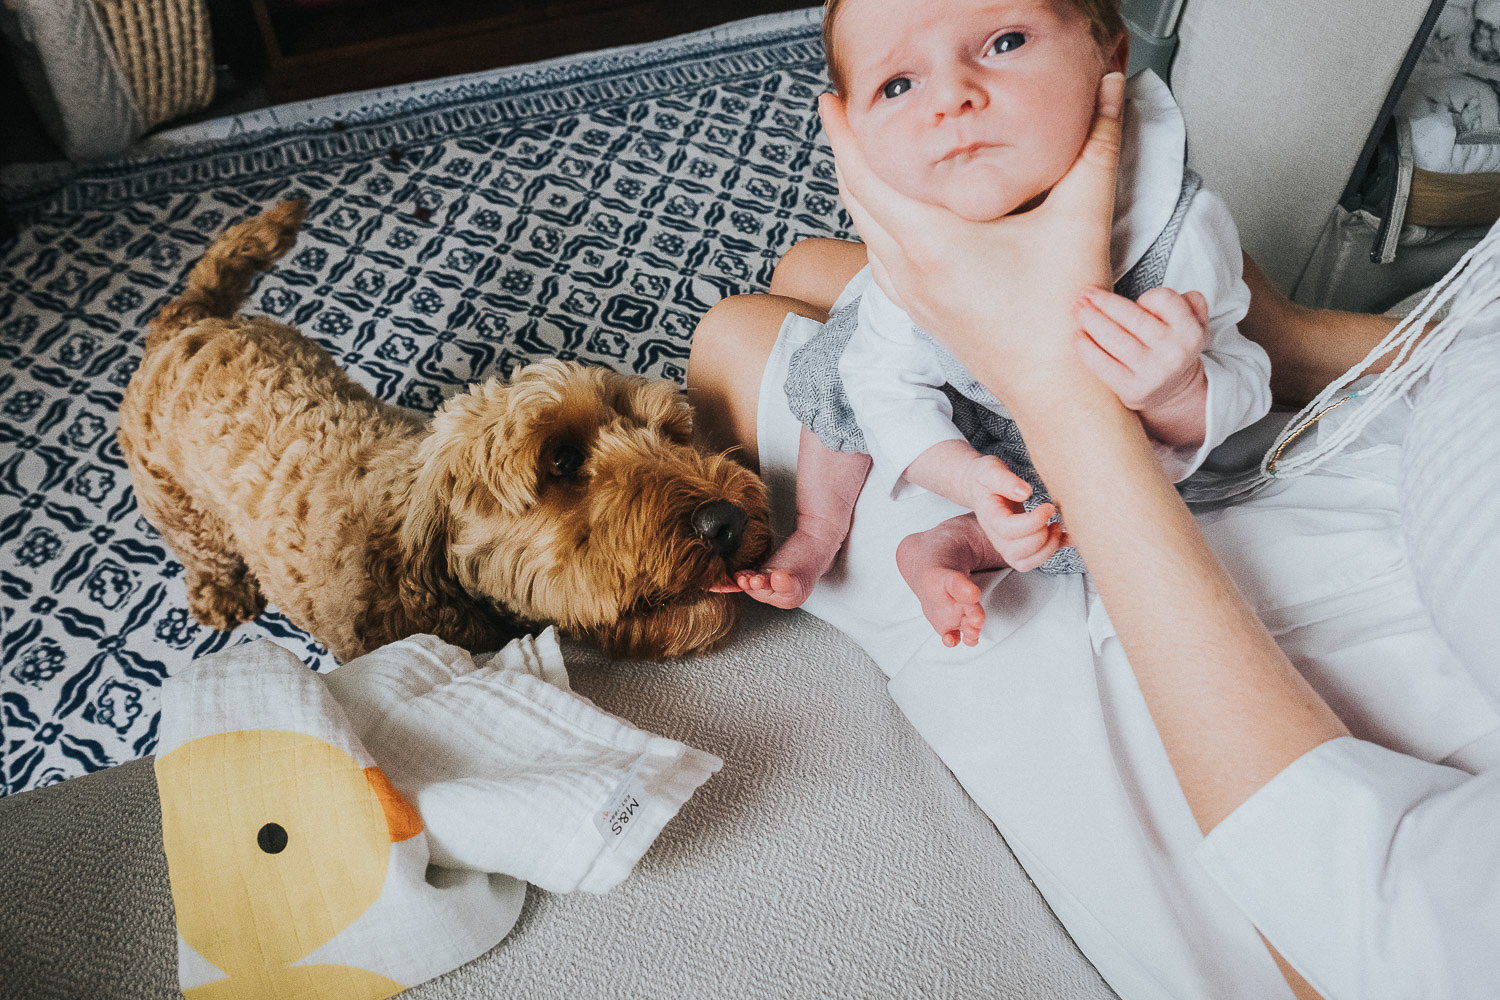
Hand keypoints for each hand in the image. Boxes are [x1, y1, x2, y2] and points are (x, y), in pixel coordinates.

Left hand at [818, 73, 1125, 405]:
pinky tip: (891, 216)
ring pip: (865, 232)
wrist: (1056, 386)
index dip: (845, 133)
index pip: (868, 175)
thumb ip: (1097, 143)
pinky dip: (875, 228)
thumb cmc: (1066, 310)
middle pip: (856, 200)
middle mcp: (909, 269)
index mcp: (932, 242)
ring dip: (860, 191)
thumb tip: (1111, 84)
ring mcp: (911, 294)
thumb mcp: (1083, 216)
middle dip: (846, 153)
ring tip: (867, 155)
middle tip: (846, 114)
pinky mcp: (921, 312)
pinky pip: (880, 260)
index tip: (831, 99)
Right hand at [959, 456, 1066, 572]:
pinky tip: (1065, 535)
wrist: (980, 488)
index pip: (1008, 530)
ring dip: (1048, 549)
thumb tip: (1025, 492)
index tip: (1048, 507)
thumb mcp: (991, 470)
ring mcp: (1006, 545)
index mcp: (990, 517)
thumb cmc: (986, 478)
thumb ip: (1005, 480)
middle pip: (1017, 552)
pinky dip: (1054, 550)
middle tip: (1052, 517)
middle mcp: (996, 537)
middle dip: (1041, 537)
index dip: (1032, 522)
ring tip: (1056, 527)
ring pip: (1026, 562)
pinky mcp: (1018, 548)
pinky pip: (1035, 561)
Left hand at [1073, 286, 1209, 447]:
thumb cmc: (1173, 346)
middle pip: (1132, 317)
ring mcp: (1153, 373)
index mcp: (1191, 331)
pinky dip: (1087, 349)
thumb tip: (1158, 298)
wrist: (1174, 391)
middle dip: (1103, 302)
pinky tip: (1077, 336)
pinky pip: (1103, 365)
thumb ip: (1189, 301)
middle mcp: (1174, 352)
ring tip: (1076, 308)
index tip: (1133, 300)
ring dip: (1090, 320)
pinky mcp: (1133, 390)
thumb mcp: (1194, 322)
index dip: (1145, 296)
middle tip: (1083, 293)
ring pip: (1114, 338)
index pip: (1163, 299)